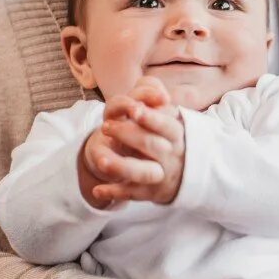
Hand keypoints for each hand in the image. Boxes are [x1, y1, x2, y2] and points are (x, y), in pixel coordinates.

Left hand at [78, 77, 186, 206]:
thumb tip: (149, 85)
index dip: (151, 118)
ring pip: (142, 172)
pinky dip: (114, 192)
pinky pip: (131, 193)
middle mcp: (171, 154)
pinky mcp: (150, 191)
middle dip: (128, 135)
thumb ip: (152, 93)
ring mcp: (160, 174)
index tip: (134, 110)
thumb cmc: (163, 133)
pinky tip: (97, 190)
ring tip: (101, 159)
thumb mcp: (163, 112)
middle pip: (151, 145)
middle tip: (105, 126)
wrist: (180, 170)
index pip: (166, 125)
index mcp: (176, 133)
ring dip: (121, 166)